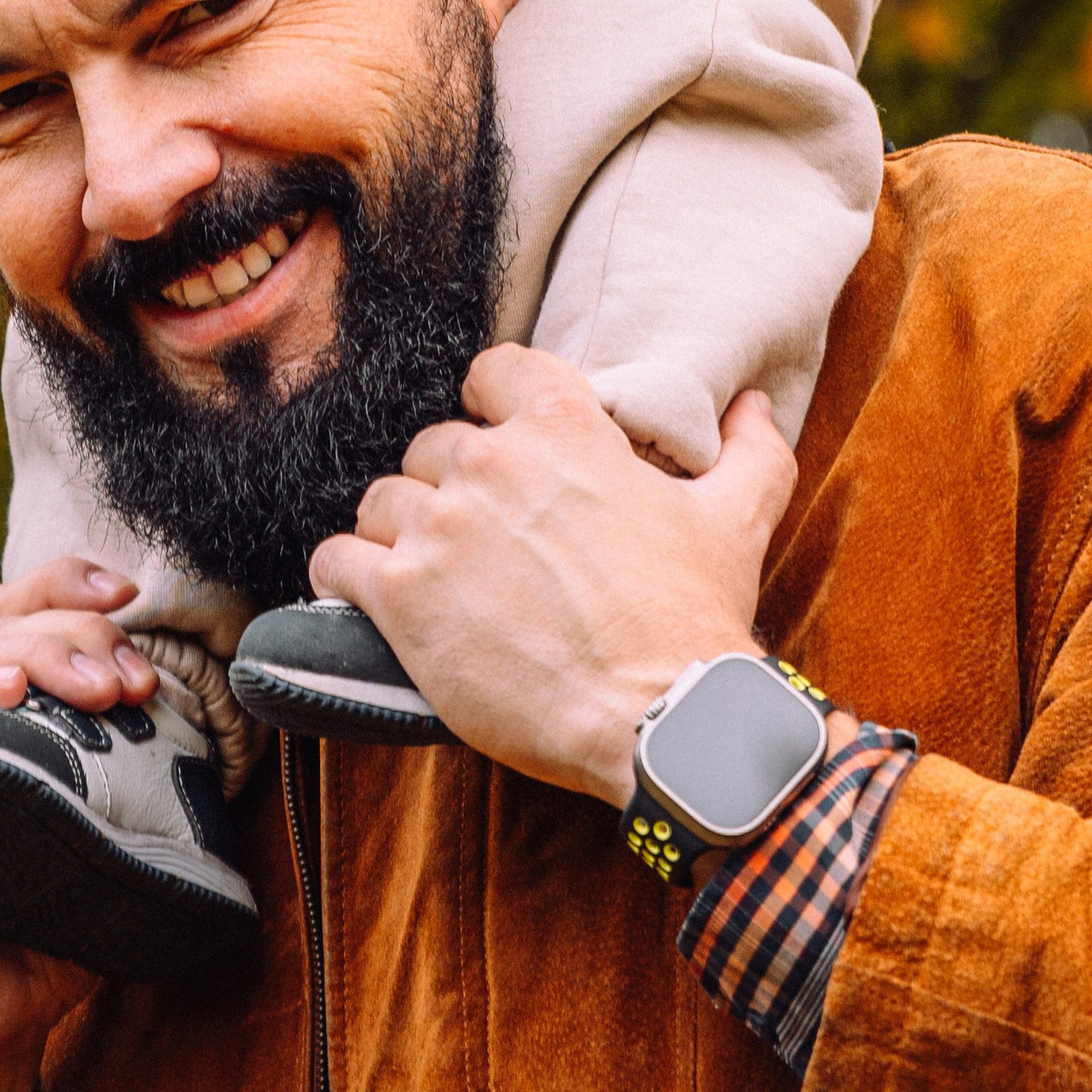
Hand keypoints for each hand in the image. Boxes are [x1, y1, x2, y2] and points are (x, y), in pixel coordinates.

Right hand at [0, 560, 154, 1091]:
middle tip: (128, 679)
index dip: (68, 587)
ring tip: (88, 684)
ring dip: (28, 661)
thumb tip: (219, 743)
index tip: (130, 592)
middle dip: (70, 635)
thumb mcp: (104, 845)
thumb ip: (136, 788)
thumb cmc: (44, 930)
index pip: (20, 617)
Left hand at [308, 350, 795, 810]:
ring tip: (433, 576)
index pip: (490, 371)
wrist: (663, 720)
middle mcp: (490, 462)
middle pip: (433, 446)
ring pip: (381, 500)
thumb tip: (754, 404)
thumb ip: (750, 450)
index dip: (492, 405)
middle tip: (482, 541)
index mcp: (563, 425)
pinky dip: (347, 576)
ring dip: (399, 532)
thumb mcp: (737, 519)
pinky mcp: (401, 596)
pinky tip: (373, 598)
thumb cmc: (695, 618)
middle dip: (452, 487)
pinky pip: (337, 559)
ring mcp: (439, 527)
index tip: (502, 445)